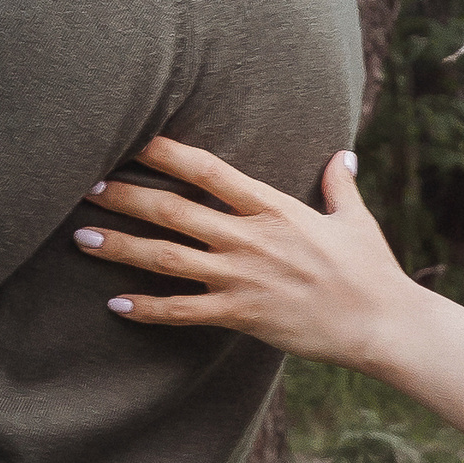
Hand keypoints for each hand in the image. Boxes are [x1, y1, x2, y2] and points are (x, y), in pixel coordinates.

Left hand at [74, 136, 414, 369]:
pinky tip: (116, 305)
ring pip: (167, 258)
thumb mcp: (354, 219)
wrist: (380, 323)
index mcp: (274, 207)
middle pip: (174, 210)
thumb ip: (339, 184)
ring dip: (122, 247)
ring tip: (83, 238)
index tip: (134, 139)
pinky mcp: (241, 315)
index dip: (167, 153)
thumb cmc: (371, 270)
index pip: (209, 170)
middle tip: (86, 185)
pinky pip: (183, 312)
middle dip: (126, 196)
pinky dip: (148, 309)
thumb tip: (342, 156)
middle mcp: (250, 238)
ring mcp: (242, 277)